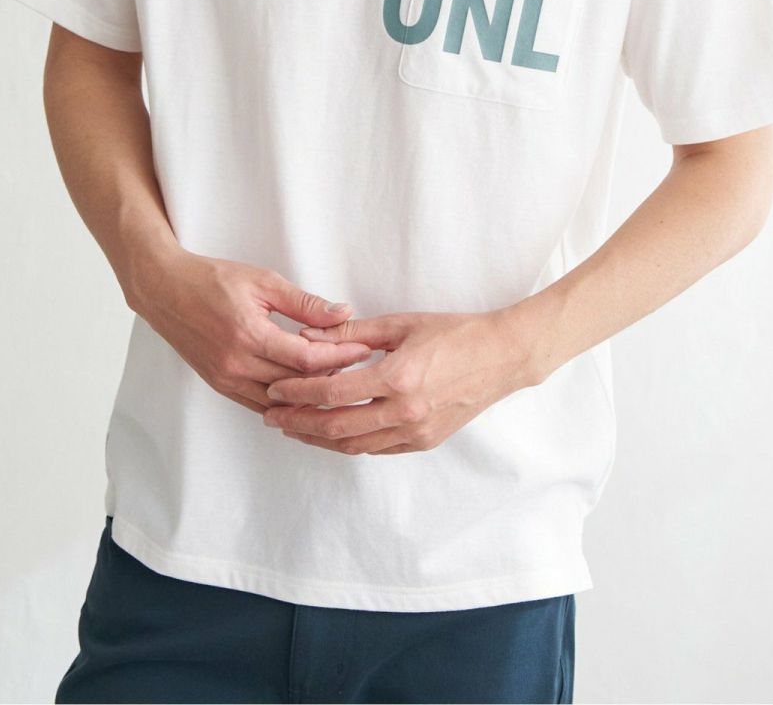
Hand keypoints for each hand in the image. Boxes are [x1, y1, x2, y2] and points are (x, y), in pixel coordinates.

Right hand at [138, 252, 374, 416]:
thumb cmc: (212, 279)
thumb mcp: (263, 281)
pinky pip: (259, 404)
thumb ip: (304, 303)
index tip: (362, 349)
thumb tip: (342, 313)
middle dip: (331, 376)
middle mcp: (236, 364)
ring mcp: (226, 379)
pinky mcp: (219, 384)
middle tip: (359, 366)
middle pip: (297, 384)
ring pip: (279, 400)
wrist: (164, 289)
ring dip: (308, 394)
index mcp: (250, 335)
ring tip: (337, 380)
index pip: (307, 358)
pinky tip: (304, 394)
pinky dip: (284, 402)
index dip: (339, 356)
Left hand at [259, 309, 529, 455]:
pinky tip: (332, 433)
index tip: (274, 391)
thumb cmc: (454, 332)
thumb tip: (310, 336)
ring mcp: (416, 431)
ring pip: (354, 445)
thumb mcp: (401, 324)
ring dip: (318, 439)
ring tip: (293, 428)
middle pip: (336, 427)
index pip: (333, 392)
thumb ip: (354, 334)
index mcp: (398, 377)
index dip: (298, 394)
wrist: (501, 357)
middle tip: (271, 417)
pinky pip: (377, 449)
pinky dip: (349, 443)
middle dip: (298, 423)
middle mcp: (405, 411)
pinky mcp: (424, 441)